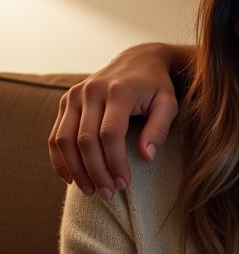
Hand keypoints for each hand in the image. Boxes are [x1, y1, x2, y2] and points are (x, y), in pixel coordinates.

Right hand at [49, 42, 179, 196]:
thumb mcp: (168, 103)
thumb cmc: (156, 87)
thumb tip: (146, 157)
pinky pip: (55, 135)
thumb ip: (159, 128)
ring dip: (76, 170)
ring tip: (91, 190)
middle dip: (96, 171)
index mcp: (118, 91)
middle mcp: (91, 91)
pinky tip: (72, 178)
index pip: (110, 134)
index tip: (124, 184)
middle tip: (108, 193)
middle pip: (85, 140)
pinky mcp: (66, 101)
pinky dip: (60, 160)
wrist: (138, 60)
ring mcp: (74, 95)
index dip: (115, 162)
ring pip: (64, 140)